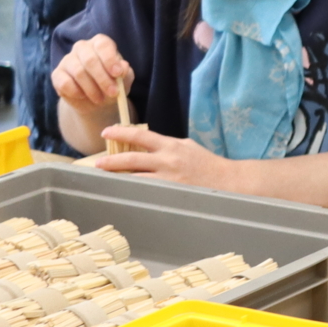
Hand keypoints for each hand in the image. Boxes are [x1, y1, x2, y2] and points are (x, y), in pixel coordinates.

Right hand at [51, 34, 133, 114]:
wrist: (96, 101)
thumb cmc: (112, 84)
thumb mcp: (124, 79)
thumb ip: (125, 72)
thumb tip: (123, 66)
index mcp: (100, 43)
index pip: (103, 44)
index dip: (110, 59)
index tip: (118, 74)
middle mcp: (82, 48)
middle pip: (90, 60)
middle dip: (103, 79)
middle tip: (113, 93)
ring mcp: (67, 60)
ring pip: (78, 72)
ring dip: (92, 89)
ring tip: (100, 99)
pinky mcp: (57, 74)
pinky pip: (65, 83)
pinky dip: (76, 92)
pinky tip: (83, 96)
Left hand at [84, 124, 242, 189]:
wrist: (229, 181)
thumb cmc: (208, 165)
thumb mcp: (188, 147)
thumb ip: (168, 146)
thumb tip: (147, 147)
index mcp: (171, 145)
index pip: (140, 135)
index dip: (120, 132)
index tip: (106, 132)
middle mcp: (168, 160)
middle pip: (131, 158)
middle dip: (111, 160)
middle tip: (98, 163)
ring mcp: (168, 179)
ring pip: (135, 178)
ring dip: (118, 178)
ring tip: (106, 180)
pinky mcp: (171, 194)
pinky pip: (146, 192)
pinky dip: (134, 191)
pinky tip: (124, 193)